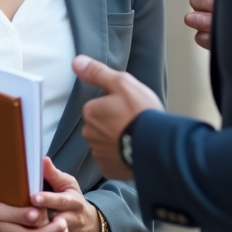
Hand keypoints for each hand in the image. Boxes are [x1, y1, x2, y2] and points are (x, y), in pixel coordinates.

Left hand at [32, 158, 99, 231]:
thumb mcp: (67, 185)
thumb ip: (54, 175)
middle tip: (27, 215)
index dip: (47, 199)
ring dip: (39, 231)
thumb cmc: (72, 200)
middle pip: (56, 219)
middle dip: (41, 218)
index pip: (60, 200)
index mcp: (73, 201)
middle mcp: (72, 218)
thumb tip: (43, 159)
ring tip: (23, 228)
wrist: (88, 224)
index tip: (33, 197)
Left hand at [74, 55, 163, 180]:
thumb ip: (97, 72)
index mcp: (91, 112)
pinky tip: (134, 151)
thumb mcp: (121, 83)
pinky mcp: (109, 169)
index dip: (113, 105)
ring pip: (105, 143)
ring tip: (136, 137)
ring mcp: (99, 153)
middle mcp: (89, 134)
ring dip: (116, 140)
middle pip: (99, 125)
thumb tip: (76, 62)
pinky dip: (120, 156)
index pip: (97, 106)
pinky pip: (112, 160)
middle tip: (133, 122)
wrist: (156, 145)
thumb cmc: (140, 112)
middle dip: (112, 124)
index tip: (128, 108)